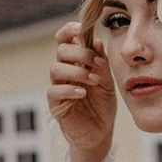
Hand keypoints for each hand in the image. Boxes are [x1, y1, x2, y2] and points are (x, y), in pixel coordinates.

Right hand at [47, 21, 116, 161]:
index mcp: (75, 62)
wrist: (101, 133)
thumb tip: (97, 42)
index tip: (81, 29)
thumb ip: (102, 63)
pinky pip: (54, 91)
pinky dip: (69, 89)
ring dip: (77, 71)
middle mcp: (64, 72)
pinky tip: (83, 93)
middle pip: (61, 51)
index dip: (69, 30)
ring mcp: (58, 87)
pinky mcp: (55, 104)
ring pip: (55, 68)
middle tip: (97, 64)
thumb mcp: (107, 82)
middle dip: (80, 54)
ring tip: (93, 81)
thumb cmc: (102, 106)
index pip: (65, 39)